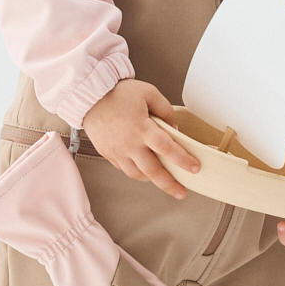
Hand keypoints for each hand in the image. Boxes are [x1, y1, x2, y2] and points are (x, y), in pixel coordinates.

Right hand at [81, 79, 199, 200]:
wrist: (90, 96)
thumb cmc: (118, 93)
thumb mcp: (149, 93)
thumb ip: (165, 110)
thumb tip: (174, 128)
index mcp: (141, 127)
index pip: (167, 148)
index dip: (183, 160)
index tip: (195, 168)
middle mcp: (129, 143)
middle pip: (153, 170)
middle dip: (169, 184)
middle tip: (181, 192)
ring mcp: (117, 151)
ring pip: (138, 174)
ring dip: (153, 180)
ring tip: (165, 182)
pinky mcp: (108, 154)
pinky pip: (125, 169)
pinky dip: (137, 172)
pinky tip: (145, 170)